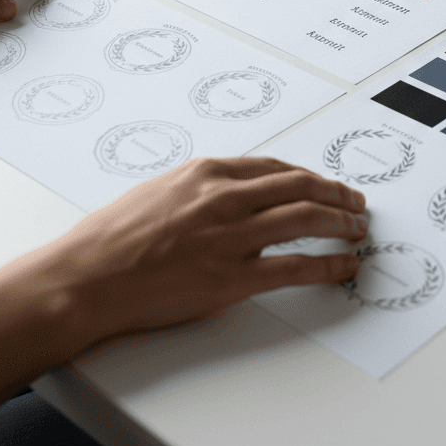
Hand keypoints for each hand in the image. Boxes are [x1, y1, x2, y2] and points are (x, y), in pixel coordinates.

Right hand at [0, 158, 366, 445]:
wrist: (86, 276)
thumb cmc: (112, 237)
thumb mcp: (158, 191)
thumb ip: (200, 188)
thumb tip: (232, 192)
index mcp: (206, 173)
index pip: (273, 167)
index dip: (307, 175)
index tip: (323, 182)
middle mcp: (224, 197)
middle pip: (298, 187)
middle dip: (335, 193)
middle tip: (355, 201)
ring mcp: (231, 237)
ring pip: (305, 219)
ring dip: (341, 222)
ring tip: (358, 228)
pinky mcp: (232, 277)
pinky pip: (294, 267)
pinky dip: (328, 264)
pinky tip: (344, 265)